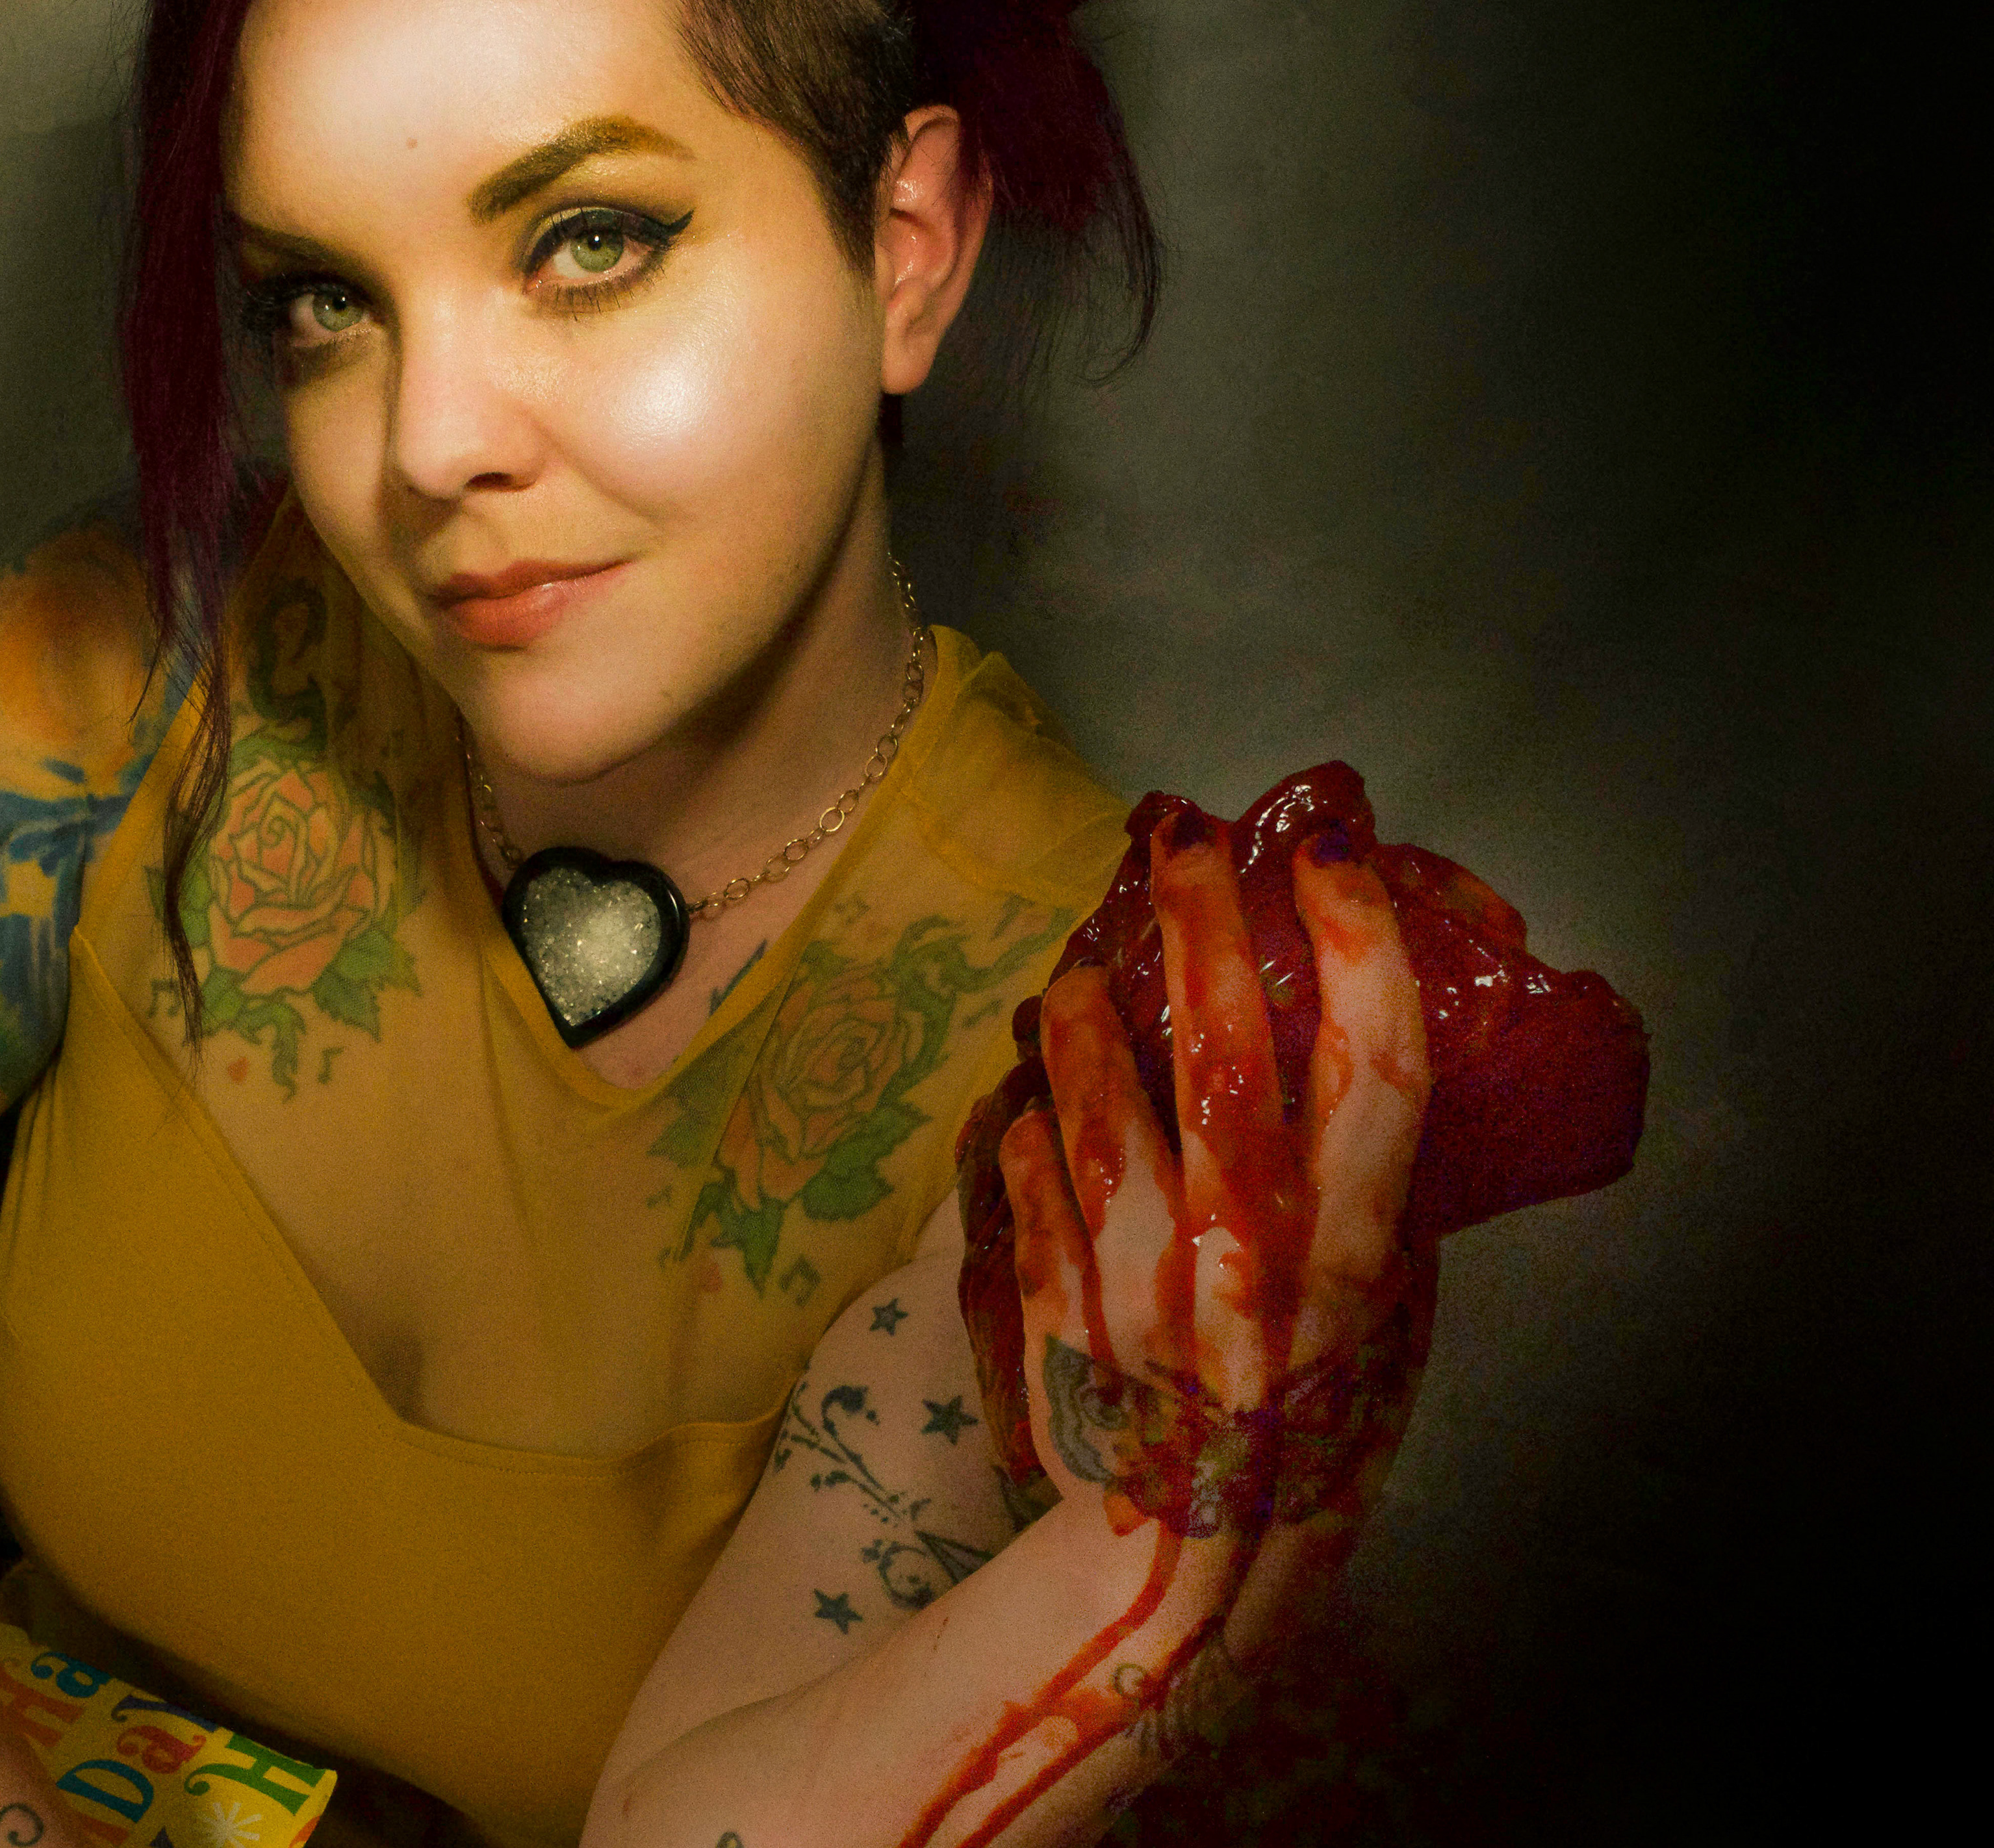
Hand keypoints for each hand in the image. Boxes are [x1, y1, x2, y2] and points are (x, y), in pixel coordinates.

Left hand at [999, 807, 1431, 1686]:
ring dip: (1081, 1013)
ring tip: (1080, 971)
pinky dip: (1028, 1115)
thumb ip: (1370, 1205)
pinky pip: (1025, 1164)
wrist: (1183, 1572)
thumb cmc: (1303, 1440)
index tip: (1333, 859)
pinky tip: (1037, 1090)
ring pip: (1092, 1094)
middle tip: (1179, 838)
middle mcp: (1244, 1252)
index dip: (1360, 948)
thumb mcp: (1384, 1330)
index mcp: (1351, 1258)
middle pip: (1222, 1048)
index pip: (1377, 1070)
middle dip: (1199, 922)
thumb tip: (1348, 1066)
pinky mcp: (1050, 1293)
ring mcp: (1135, 1273)